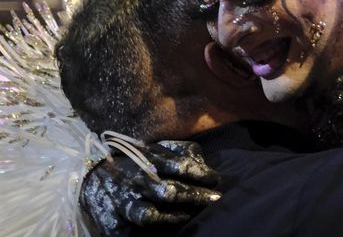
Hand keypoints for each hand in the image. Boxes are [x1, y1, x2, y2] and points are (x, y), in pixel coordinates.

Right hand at [80, 140, 221, 235]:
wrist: (90, 177)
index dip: (201, 174)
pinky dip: (154, 233)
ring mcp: (123, 204)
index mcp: (147, 160)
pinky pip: (136, 232)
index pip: (180, 166)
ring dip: (175, 217)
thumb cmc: (133, 162)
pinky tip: (168, 230)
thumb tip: (204, 164)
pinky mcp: (113, 224)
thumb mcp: (155, 149)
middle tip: (216, 199)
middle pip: (170, 191)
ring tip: (188, 215)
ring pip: (151, 215)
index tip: (216, 180)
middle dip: (195, 197)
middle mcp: (136, 181)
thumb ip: (181, 151)